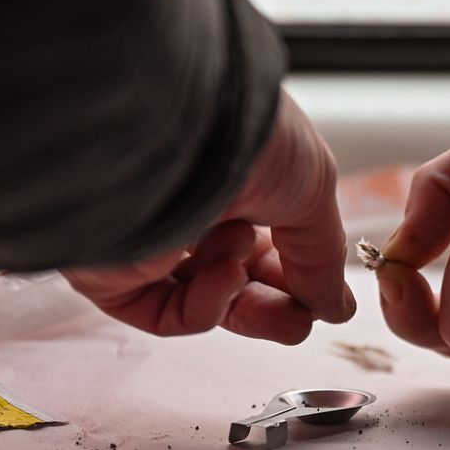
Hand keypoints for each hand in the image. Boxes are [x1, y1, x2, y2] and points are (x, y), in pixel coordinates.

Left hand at [64, 89, 354, 341]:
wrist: (179, 128)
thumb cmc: (246, 137)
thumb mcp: (313, 192)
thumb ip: (324, 258)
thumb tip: (336, 307)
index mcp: (232, 177)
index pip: (266, 243)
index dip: (298, 275)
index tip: (323, 300)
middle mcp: (188, 205)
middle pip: (237, 280)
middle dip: (274, 306)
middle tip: (299, 321)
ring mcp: (149, 239)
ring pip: (203, 301)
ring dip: (243, 299)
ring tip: (247, 267)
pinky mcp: (113, 271)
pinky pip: (165, 312)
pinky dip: (206, 306)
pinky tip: (224, 273)